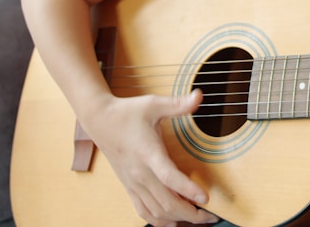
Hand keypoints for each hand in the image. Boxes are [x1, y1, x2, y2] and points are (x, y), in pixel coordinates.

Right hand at [82, 89, 219, 226]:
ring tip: (198, 217)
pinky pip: (144, 212)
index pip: (168, 177)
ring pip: (156, 212)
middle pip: (165, 202)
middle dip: (190, 214)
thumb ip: (177, 103)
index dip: (188, 189)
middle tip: (210, 216)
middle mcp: (140, 173)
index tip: (206, 198)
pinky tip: (174, 220)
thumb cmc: (127, 112)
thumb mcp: (154, 104)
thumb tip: (199, 96)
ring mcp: (134, 183)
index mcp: (148, 153)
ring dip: (178, 218)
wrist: (99, 120)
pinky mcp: (129, 187)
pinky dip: (159, 220)